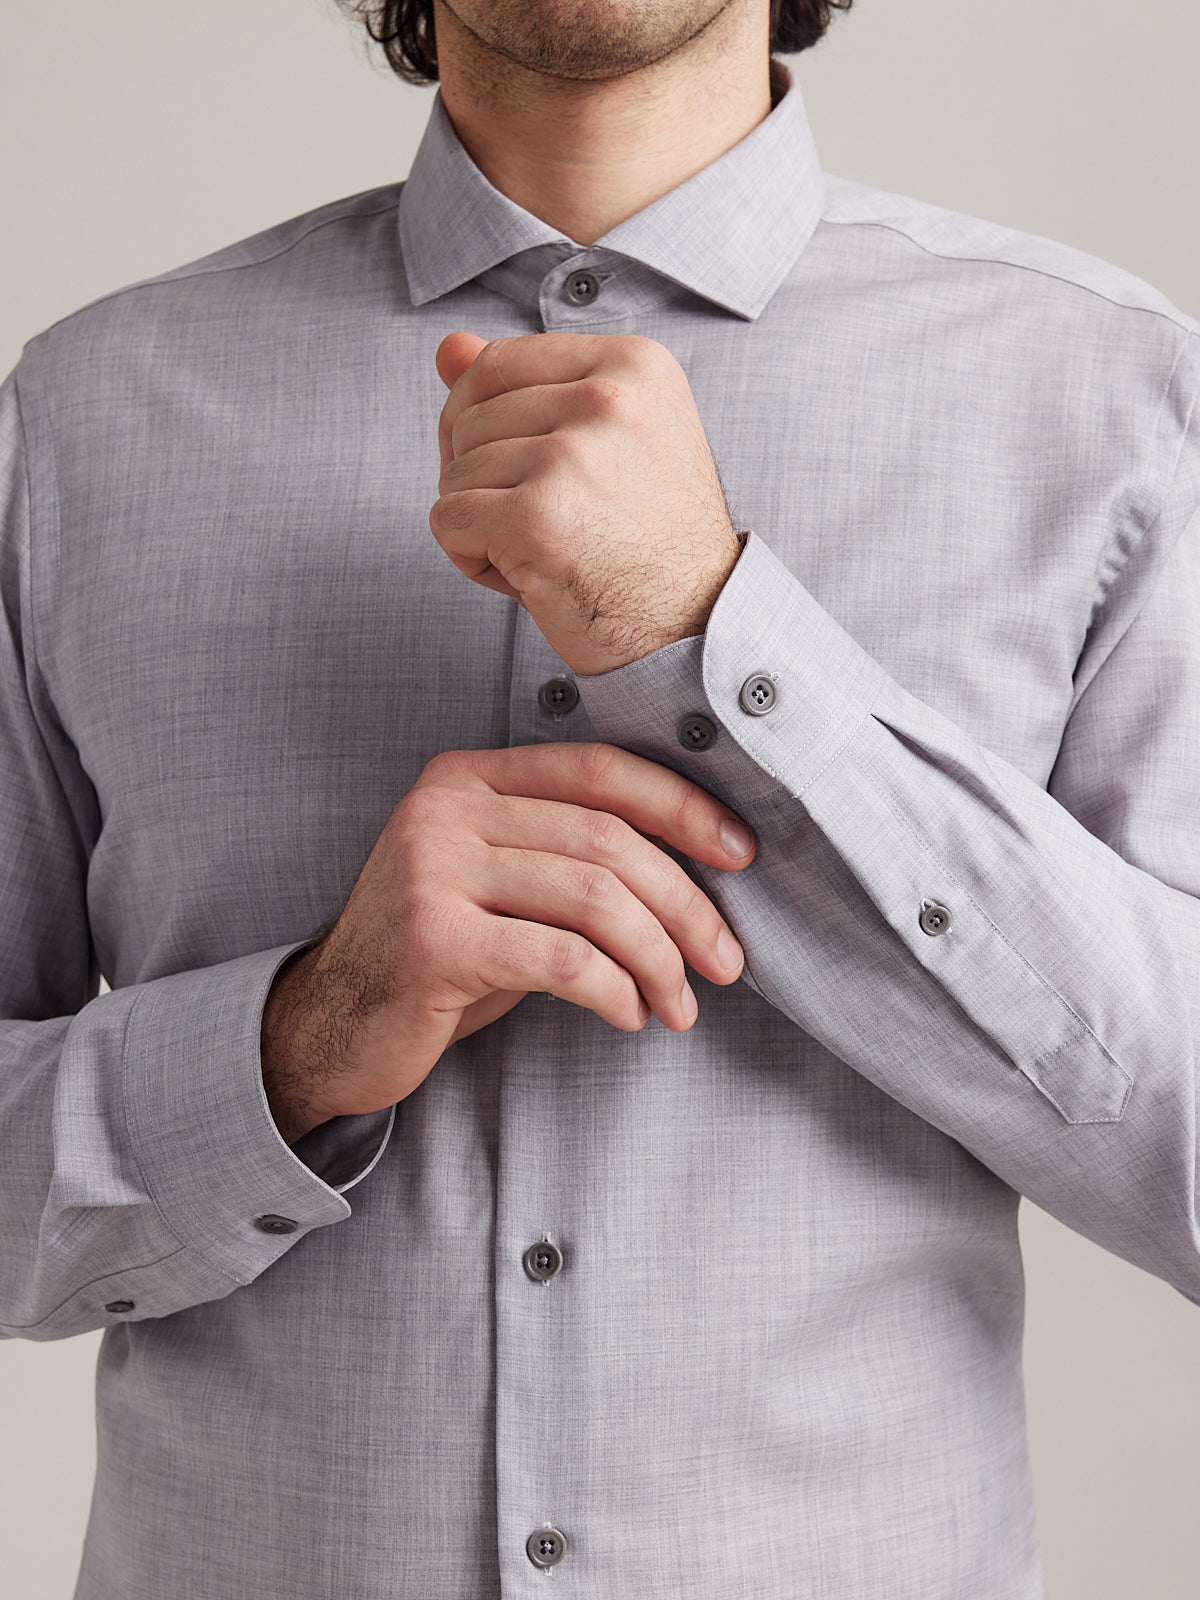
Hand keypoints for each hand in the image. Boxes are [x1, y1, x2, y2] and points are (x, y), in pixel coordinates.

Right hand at [261, 743, 754, 1143]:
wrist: (332, 1024)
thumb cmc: (436, 956)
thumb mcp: (498, 884)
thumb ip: (568, 856)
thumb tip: (695, 868)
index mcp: (467, 778)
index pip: (598, 769)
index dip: (682, 806)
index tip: (740, 853)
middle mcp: (446, 810)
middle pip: (607, 839)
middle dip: (685, 905)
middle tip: (724, 961)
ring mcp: (432, 870)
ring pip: (595, 899)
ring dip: (659, 958)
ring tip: (680, 1003)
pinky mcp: (434, 940)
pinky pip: (563, 960)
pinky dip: (615, 990)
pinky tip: (628, 1014)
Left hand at [431, 331, 743, 674]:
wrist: (694, 627)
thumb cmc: (650, 540)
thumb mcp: (607, 440)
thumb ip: (527, 387)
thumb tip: (447, 348)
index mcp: (633, 364)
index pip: (497, 362)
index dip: (484, 421)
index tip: (527, 470)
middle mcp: (608, 398)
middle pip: (467, 417)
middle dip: (481, 477)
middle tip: (544, 520)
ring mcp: (571, 457)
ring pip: (454, 472)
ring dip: (482, 522)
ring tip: (546, 550)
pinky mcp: (536, 517)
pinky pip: (447, 520)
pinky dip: (471, 557)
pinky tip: (525, 575)